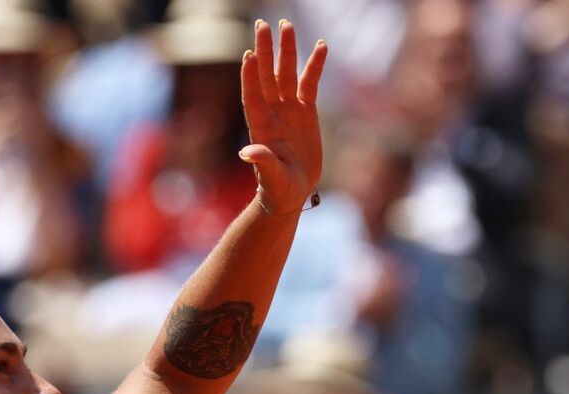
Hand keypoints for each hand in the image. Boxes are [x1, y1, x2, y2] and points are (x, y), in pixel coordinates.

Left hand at [240, 20, 327, 215]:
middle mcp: (272, 112)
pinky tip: (321, 46)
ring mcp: (288, 109)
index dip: (250, 77)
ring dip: (286, 50)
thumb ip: (262, 163)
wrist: (291, 192)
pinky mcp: (306, 111)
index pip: (252, 96)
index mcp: (260, 127)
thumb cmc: (277, 189)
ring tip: (286, 25)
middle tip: (264, 25)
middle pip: (267, 76)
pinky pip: (310, 83)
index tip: (248, 55)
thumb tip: (247, 152)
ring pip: (286, 74)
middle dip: (265, 51)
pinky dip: (315, 66)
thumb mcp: (271, 178)